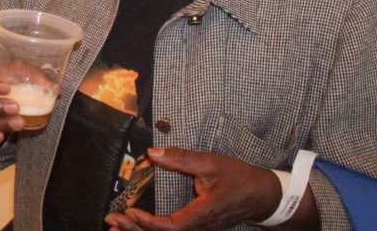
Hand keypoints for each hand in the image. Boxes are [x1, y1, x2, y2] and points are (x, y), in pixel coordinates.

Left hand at [103, 147, 281, 230]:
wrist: (264, 196)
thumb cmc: (240, 180)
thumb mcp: (211, 163)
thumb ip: (182, 159)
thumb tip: (153, 153)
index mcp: (204, 214)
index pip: (173, 226)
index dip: (149, 222)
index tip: (130, 212)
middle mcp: (200, 226)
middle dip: (136, 229)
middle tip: (112, 220)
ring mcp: (199, 229)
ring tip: (117, 226)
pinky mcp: (198, 227)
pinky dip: (152, 229)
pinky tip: (136, 225)